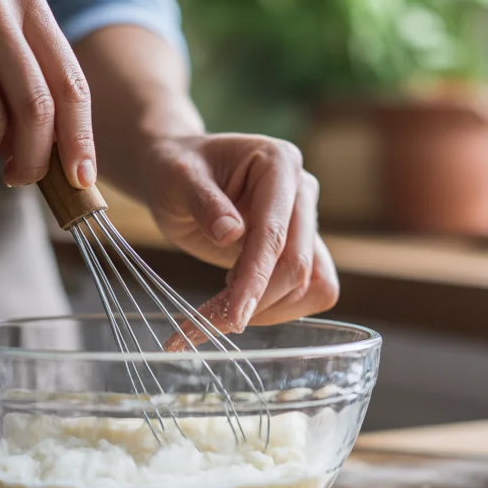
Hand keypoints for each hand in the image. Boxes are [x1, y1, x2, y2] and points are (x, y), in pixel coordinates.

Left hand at [136, 134, 338, 340]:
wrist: (179, 175)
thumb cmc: (176, 171)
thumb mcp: (177, 179)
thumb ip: (203, 201)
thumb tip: (230, 233)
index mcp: (279, 163)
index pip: (275, 233)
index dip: (256, 278)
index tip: (233, 318)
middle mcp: (302, 191)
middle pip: (298, 265)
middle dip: (256, 302)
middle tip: (205, 325)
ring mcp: (305, 222)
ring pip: (311, 285)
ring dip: (267, 310)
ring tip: (217, 310)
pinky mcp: (300, 249)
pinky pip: (306, 291)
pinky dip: (274, 308)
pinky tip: (236, 302)